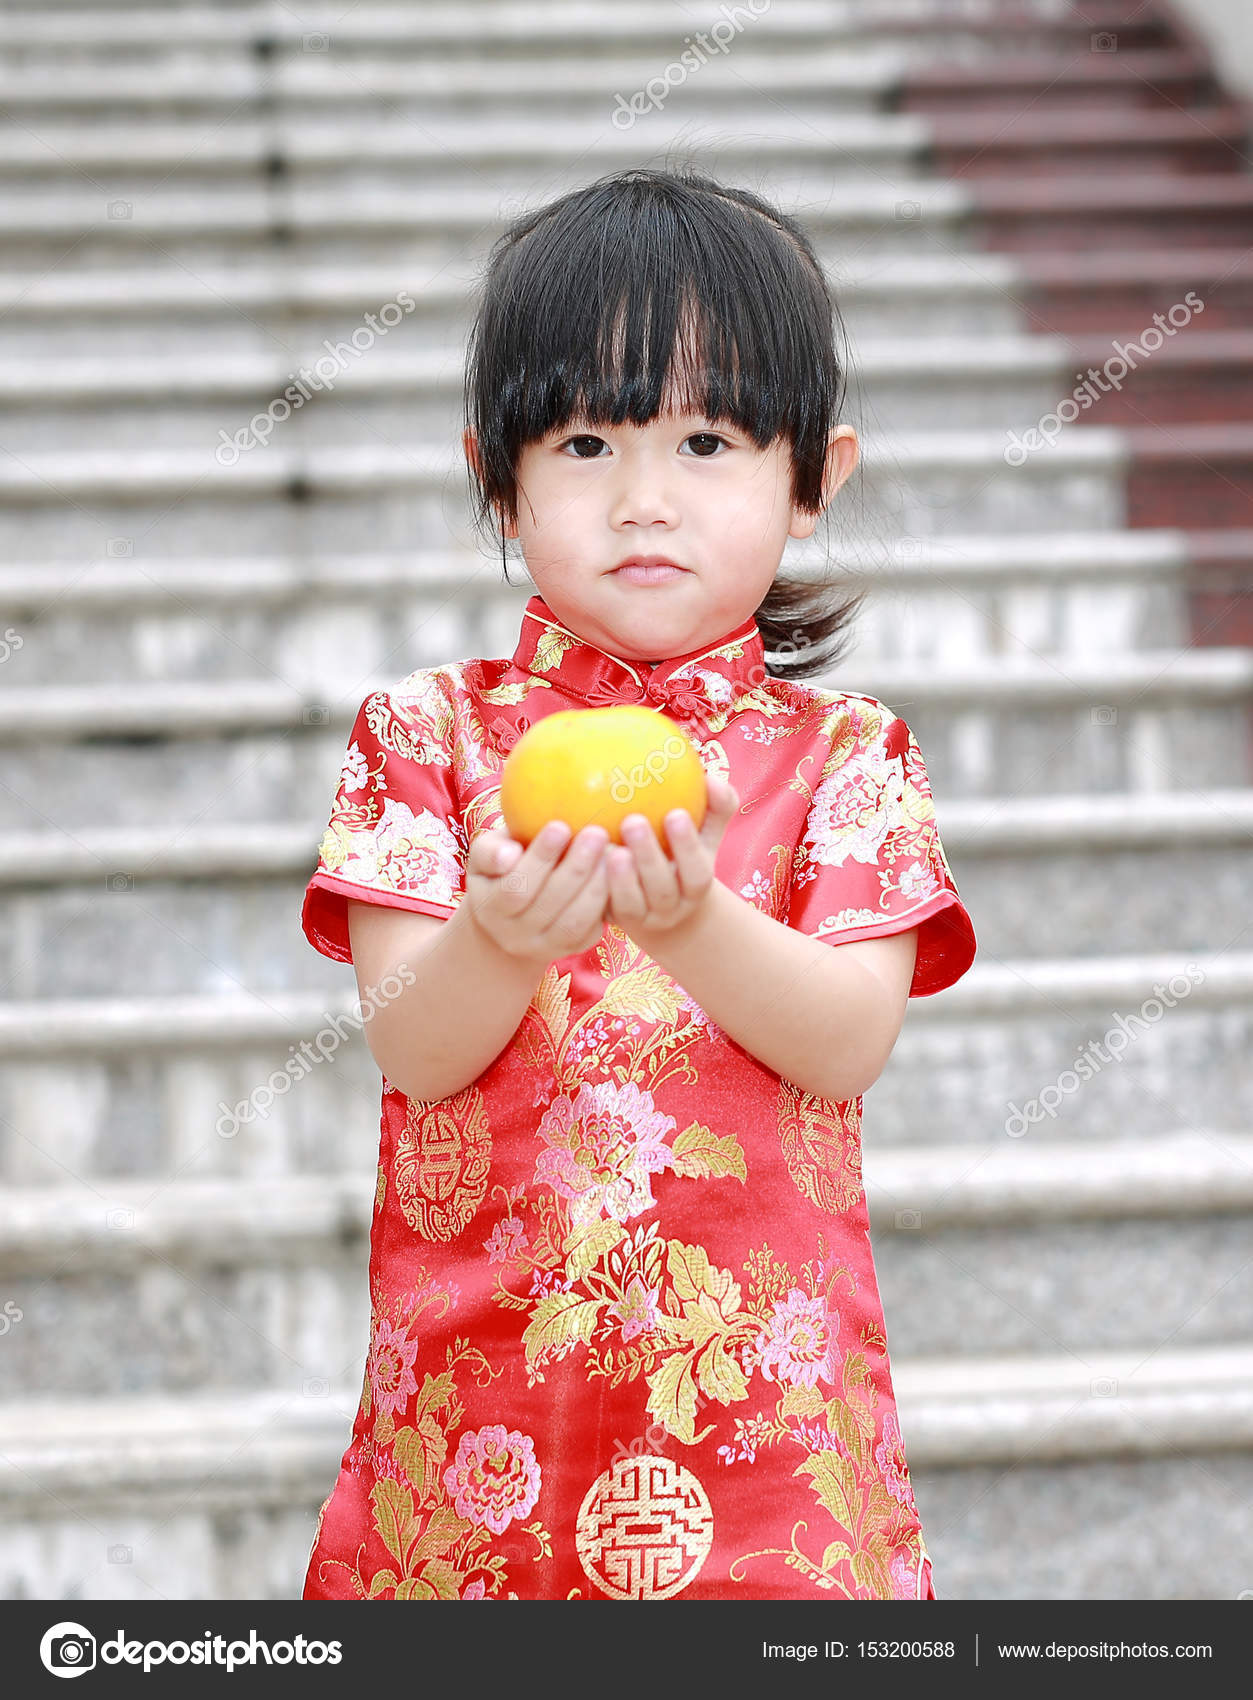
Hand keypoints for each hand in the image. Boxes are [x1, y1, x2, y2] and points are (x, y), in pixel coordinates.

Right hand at [464, 818, 610, 965]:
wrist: (515, 913)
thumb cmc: (503, 868)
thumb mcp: (486, 855)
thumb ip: (490, 851)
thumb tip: (509, 855)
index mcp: (489, 907)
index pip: (515, 887)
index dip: (539, 859)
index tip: (561, 826)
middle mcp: (514, 935)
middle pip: (548, 904)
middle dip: (575, 867)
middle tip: (596, 833)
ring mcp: (544, 947)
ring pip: (573, 922)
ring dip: (595, 886)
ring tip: (610, 852)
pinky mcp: (571, 950)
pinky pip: (591, 930)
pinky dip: (606, 903)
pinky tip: (616, 874)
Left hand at [606, 776, 739, 940]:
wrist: (660, 903)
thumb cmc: (684, 852)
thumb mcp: (705, 833)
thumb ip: (716, 806)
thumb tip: (711, 778)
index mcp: (695, 885)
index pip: (697, 871)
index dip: (687, 846)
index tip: (675, 813)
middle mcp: (671, 907)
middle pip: (662, 889)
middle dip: (648, 856)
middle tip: (633, 821)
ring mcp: (641, 917)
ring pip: (630, 903)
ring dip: (620, 877)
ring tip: (610, 847)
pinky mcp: (612, 919)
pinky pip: (601, 906)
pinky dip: (594, 883)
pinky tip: (583, 857)